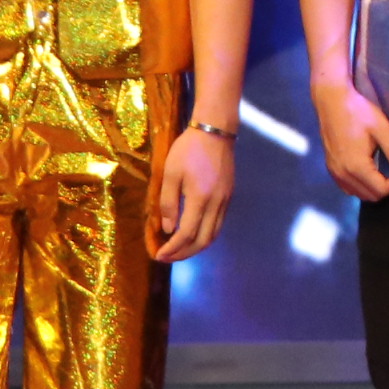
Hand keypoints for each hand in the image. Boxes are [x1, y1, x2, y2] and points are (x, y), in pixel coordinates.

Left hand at [151, 125, 233, 261]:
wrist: (215, 130)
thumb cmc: (188, 149)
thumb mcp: (170, 173)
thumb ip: (168, 203)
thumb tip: (168, 229)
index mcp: (200, 198)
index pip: (186, 234)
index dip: (172, 248)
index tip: (159, 255)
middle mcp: (217, 204)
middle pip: (203, 240)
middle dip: (184, 254)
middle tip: (168, 257)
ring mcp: (225, 201)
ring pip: (213, 234)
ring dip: (196, 247)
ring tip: (179, 250)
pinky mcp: (228, 196)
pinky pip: (218, 224)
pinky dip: (204, 235)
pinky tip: (193, 233)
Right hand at [313, 77, 388, 202]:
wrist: (331, 100)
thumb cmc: (358, 111)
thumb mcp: (381, 128)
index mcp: (356, 166)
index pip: (381, 190)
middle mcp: (342, 174)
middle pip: (369, 196)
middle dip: (386, 189)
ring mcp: (334, 172)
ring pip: (357, 193)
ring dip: (372, 189)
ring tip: (383, 173)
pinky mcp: (330, 167)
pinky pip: (346, 186)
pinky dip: (359, 185)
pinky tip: (367, 172)